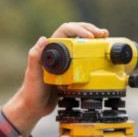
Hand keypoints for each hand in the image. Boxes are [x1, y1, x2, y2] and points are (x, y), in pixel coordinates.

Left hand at [2, 22, 108, 136]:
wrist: (36, 107)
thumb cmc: (31, 90)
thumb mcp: (33, 73)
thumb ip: (35, 57)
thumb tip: (43, 38)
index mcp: (50, 49)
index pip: (66, 30)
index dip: (79, 29)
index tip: (90, 36)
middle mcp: (59, 53)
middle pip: (77, 34)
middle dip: (90, 31)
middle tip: (103, 35)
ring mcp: (67, 62)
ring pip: (82, 46)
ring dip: (94, 41)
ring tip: (105, 41)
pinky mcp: (72, 72)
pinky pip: (85, 60)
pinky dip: (94, 56)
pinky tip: (101, 57)